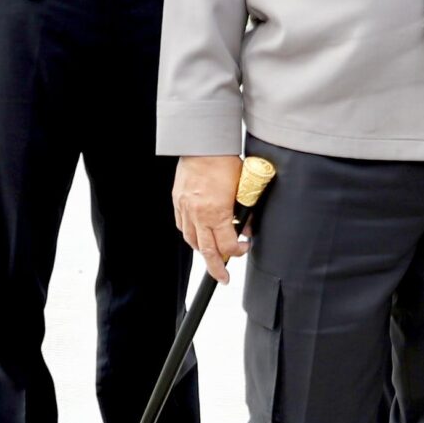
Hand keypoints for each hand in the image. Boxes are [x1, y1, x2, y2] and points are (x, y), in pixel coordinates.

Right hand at [172, 154, 248, 283]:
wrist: (203, 144)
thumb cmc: (224, 162)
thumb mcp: (242, 188)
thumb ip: (244, 211)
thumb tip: (246, 227)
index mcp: (216, 212)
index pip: (226, 245)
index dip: (236, 251)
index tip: (243, 248)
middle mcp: (198, 214)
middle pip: (207, 251)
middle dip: (216, 268)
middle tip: (223, 278)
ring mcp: (185, 208)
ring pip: (191, 240)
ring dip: (202, 250)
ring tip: (211, 254)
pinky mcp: (177, 201)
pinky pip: (182, 226)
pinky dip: (190, 234)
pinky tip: (197, 235)